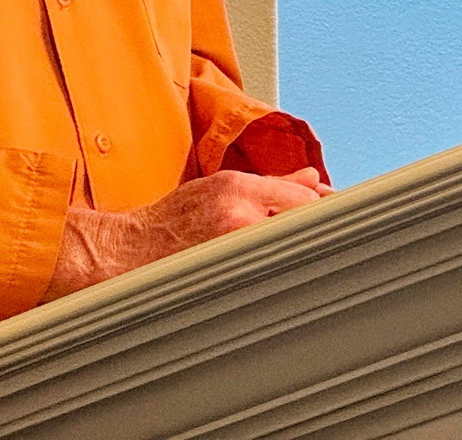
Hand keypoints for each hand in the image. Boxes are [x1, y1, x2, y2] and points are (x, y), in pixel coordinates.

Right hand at [41, 167, 330, 301]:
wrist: (123, 253)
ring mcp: (230, 247)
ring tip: (309, 267)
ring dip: (300, 256)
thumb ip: (270, 185)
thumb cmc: (168, 222)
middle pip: (303, 223)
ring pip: (288, 250)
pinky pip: (266, 276)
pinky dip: (279, 278)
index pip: (304, 197)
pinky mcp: (222, 276)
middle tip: (336, 247)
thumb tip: (312, 177)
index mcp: (237, 187)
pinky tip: (282, 284)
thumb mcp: (218, 189)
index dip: (326, 210)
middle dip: (318, 234)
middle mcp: (237, 214)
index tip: (339, 221)